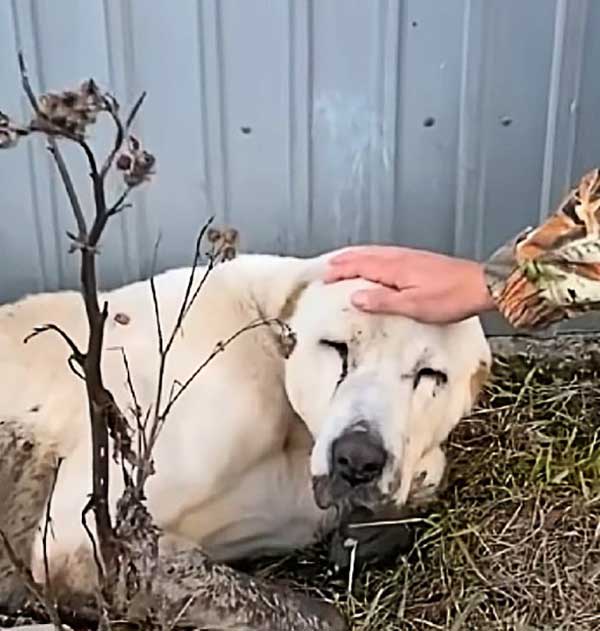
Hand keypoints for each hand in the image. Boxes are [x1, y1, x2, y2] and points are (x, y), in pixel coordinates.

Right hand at [323, 246, 495, 323]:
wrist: (481, 285)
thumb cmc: (452, 297)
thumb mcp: (413, 306)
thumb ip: (383, 302)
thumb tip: (356, 298)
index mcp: (395, 268)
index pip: (359, 266)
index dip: (340, 271)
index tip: (325, 277)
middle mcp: (400, 258)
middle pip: (365, 255)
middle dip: (344, 260)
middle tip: (328, 266)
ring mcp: (410, 257)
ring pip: (375, 253)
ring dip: (357, 256)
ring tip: (345, 260)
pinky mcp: (419, 261)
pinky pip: (387, 254)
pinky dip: (373, 256)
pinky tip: (377, 262)